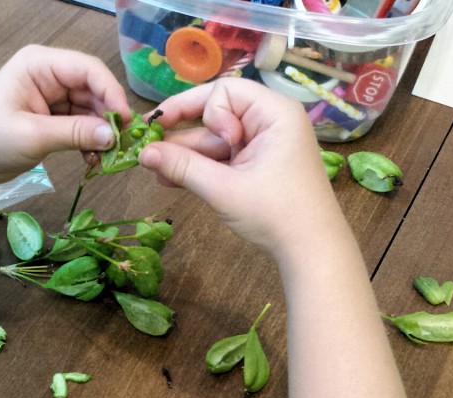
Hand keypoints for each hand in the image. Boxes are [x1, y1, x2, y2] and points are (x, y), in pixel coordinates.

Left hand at [0, 45, 130, 182]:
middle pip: (92, 88)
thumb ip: (74, 133)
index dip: (110, 92)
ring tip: (105, 156)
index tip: (125, 120)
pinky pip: (80, 123)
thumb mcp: (32, 136)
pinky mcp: (51, 116)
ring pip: (90, 108)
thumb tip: (113, 135)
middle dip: (107, 115)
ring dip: (99, 132)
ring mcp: (50, 95)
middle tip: (120, 144)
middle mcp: (48, 74)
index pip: (87, 69)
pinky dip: (88, 140)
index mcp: (38, 64)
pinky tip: (91, 159)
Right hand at [139, 78, 341, 259]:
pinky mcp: (255, 165)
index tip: (210, 143)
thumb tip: (142, 153)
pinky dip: (199, 167)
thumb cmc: (276, 214)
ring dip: (185, 155)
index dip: (205, 111)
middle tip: (149, 149)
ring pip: (213, 139)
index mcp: (274, 113)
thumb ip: (182, 167)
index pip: (225, 91)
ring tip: (154, 171)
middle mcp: (269, 122)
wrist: (311, 251)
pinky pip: (221, 157)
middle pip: (215, 114)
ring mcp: (261, 145)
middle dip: (184, 135)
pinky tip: (170, 178)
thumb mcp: (224, 189)